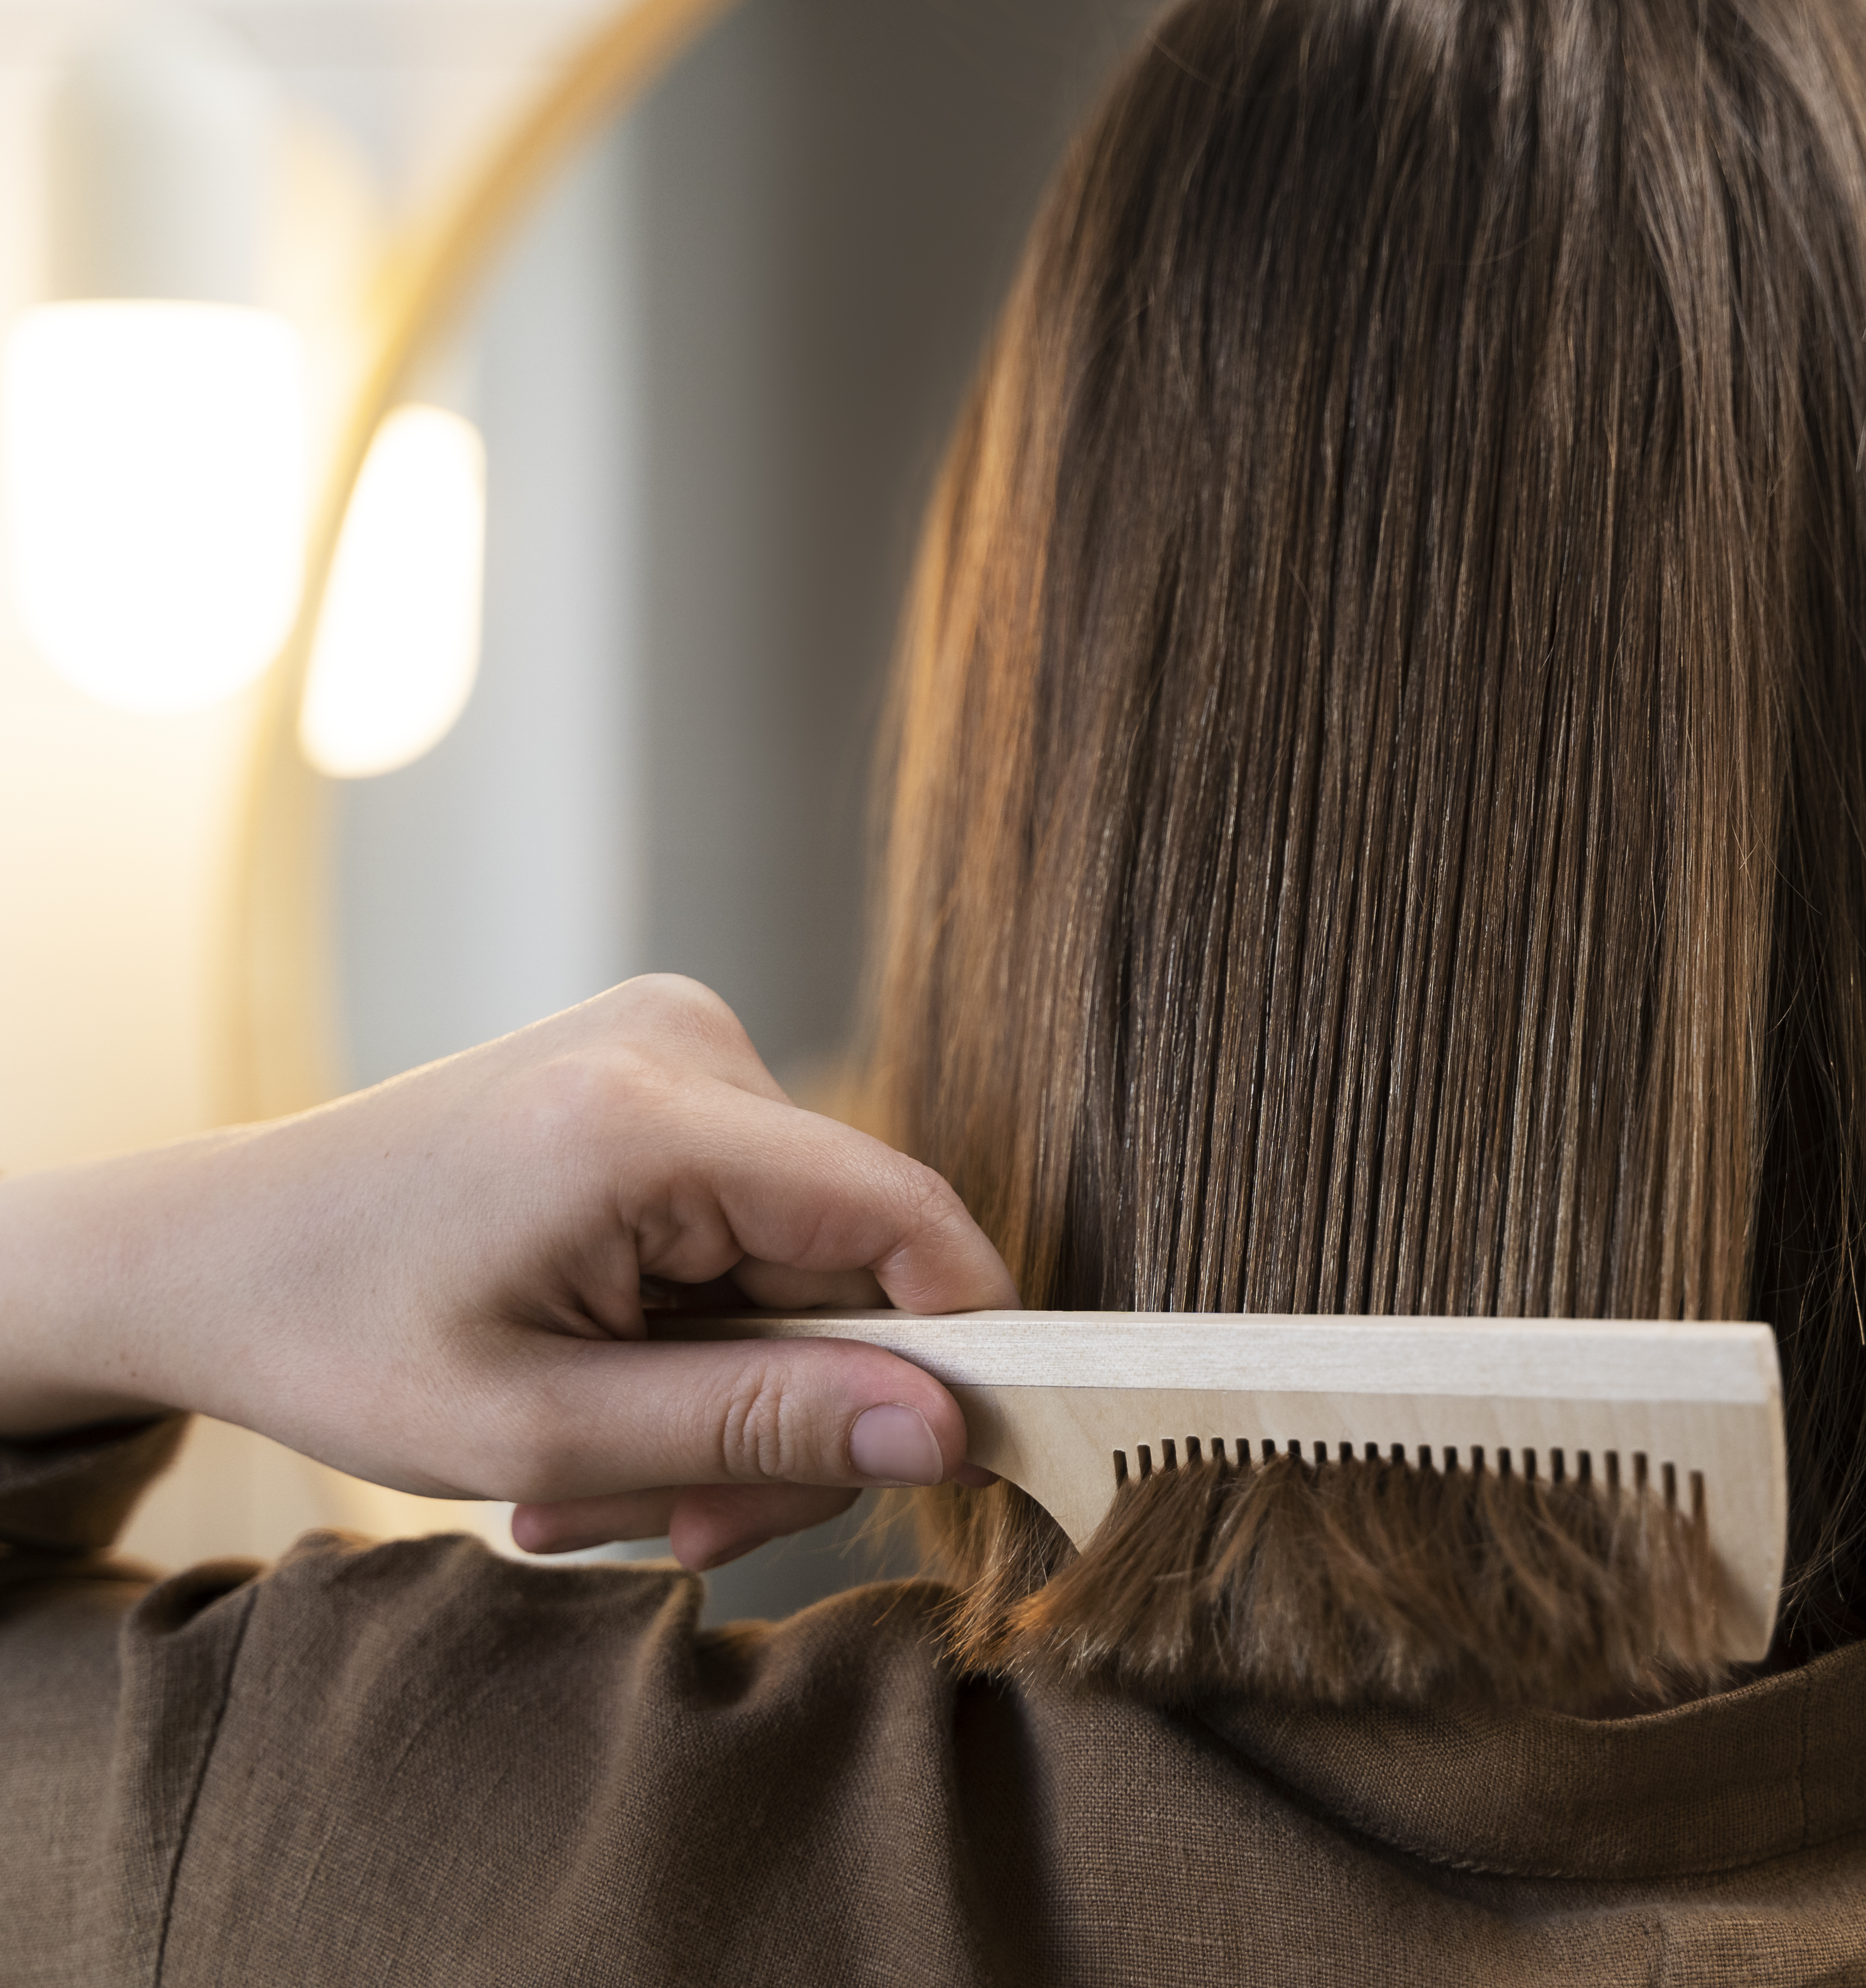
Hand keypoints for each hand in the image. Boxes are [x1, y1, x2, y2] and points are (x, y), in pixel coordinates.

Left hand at [0, 975, 1013, 1569]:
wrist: (203, 1251)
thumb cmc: (333, 1339)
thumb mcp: (540, 1430)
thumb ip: (757, 1427)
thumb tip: (946, 1432)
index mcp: (644, 1117)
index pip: (905, 1219)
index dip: (959, 1349)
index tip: (930, 1472)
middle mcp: (683, 1042)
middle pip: (857, 1263)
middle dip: (786, 1415)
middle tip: (670, 1527)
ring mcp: (678, 1043)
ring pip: (810, 1263)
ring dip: (731, 1393)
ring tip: (592, 1475)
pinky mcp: (669, 1071)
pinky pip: (759, 1229)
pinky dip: (702, 1333)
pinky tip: (603, 1389)